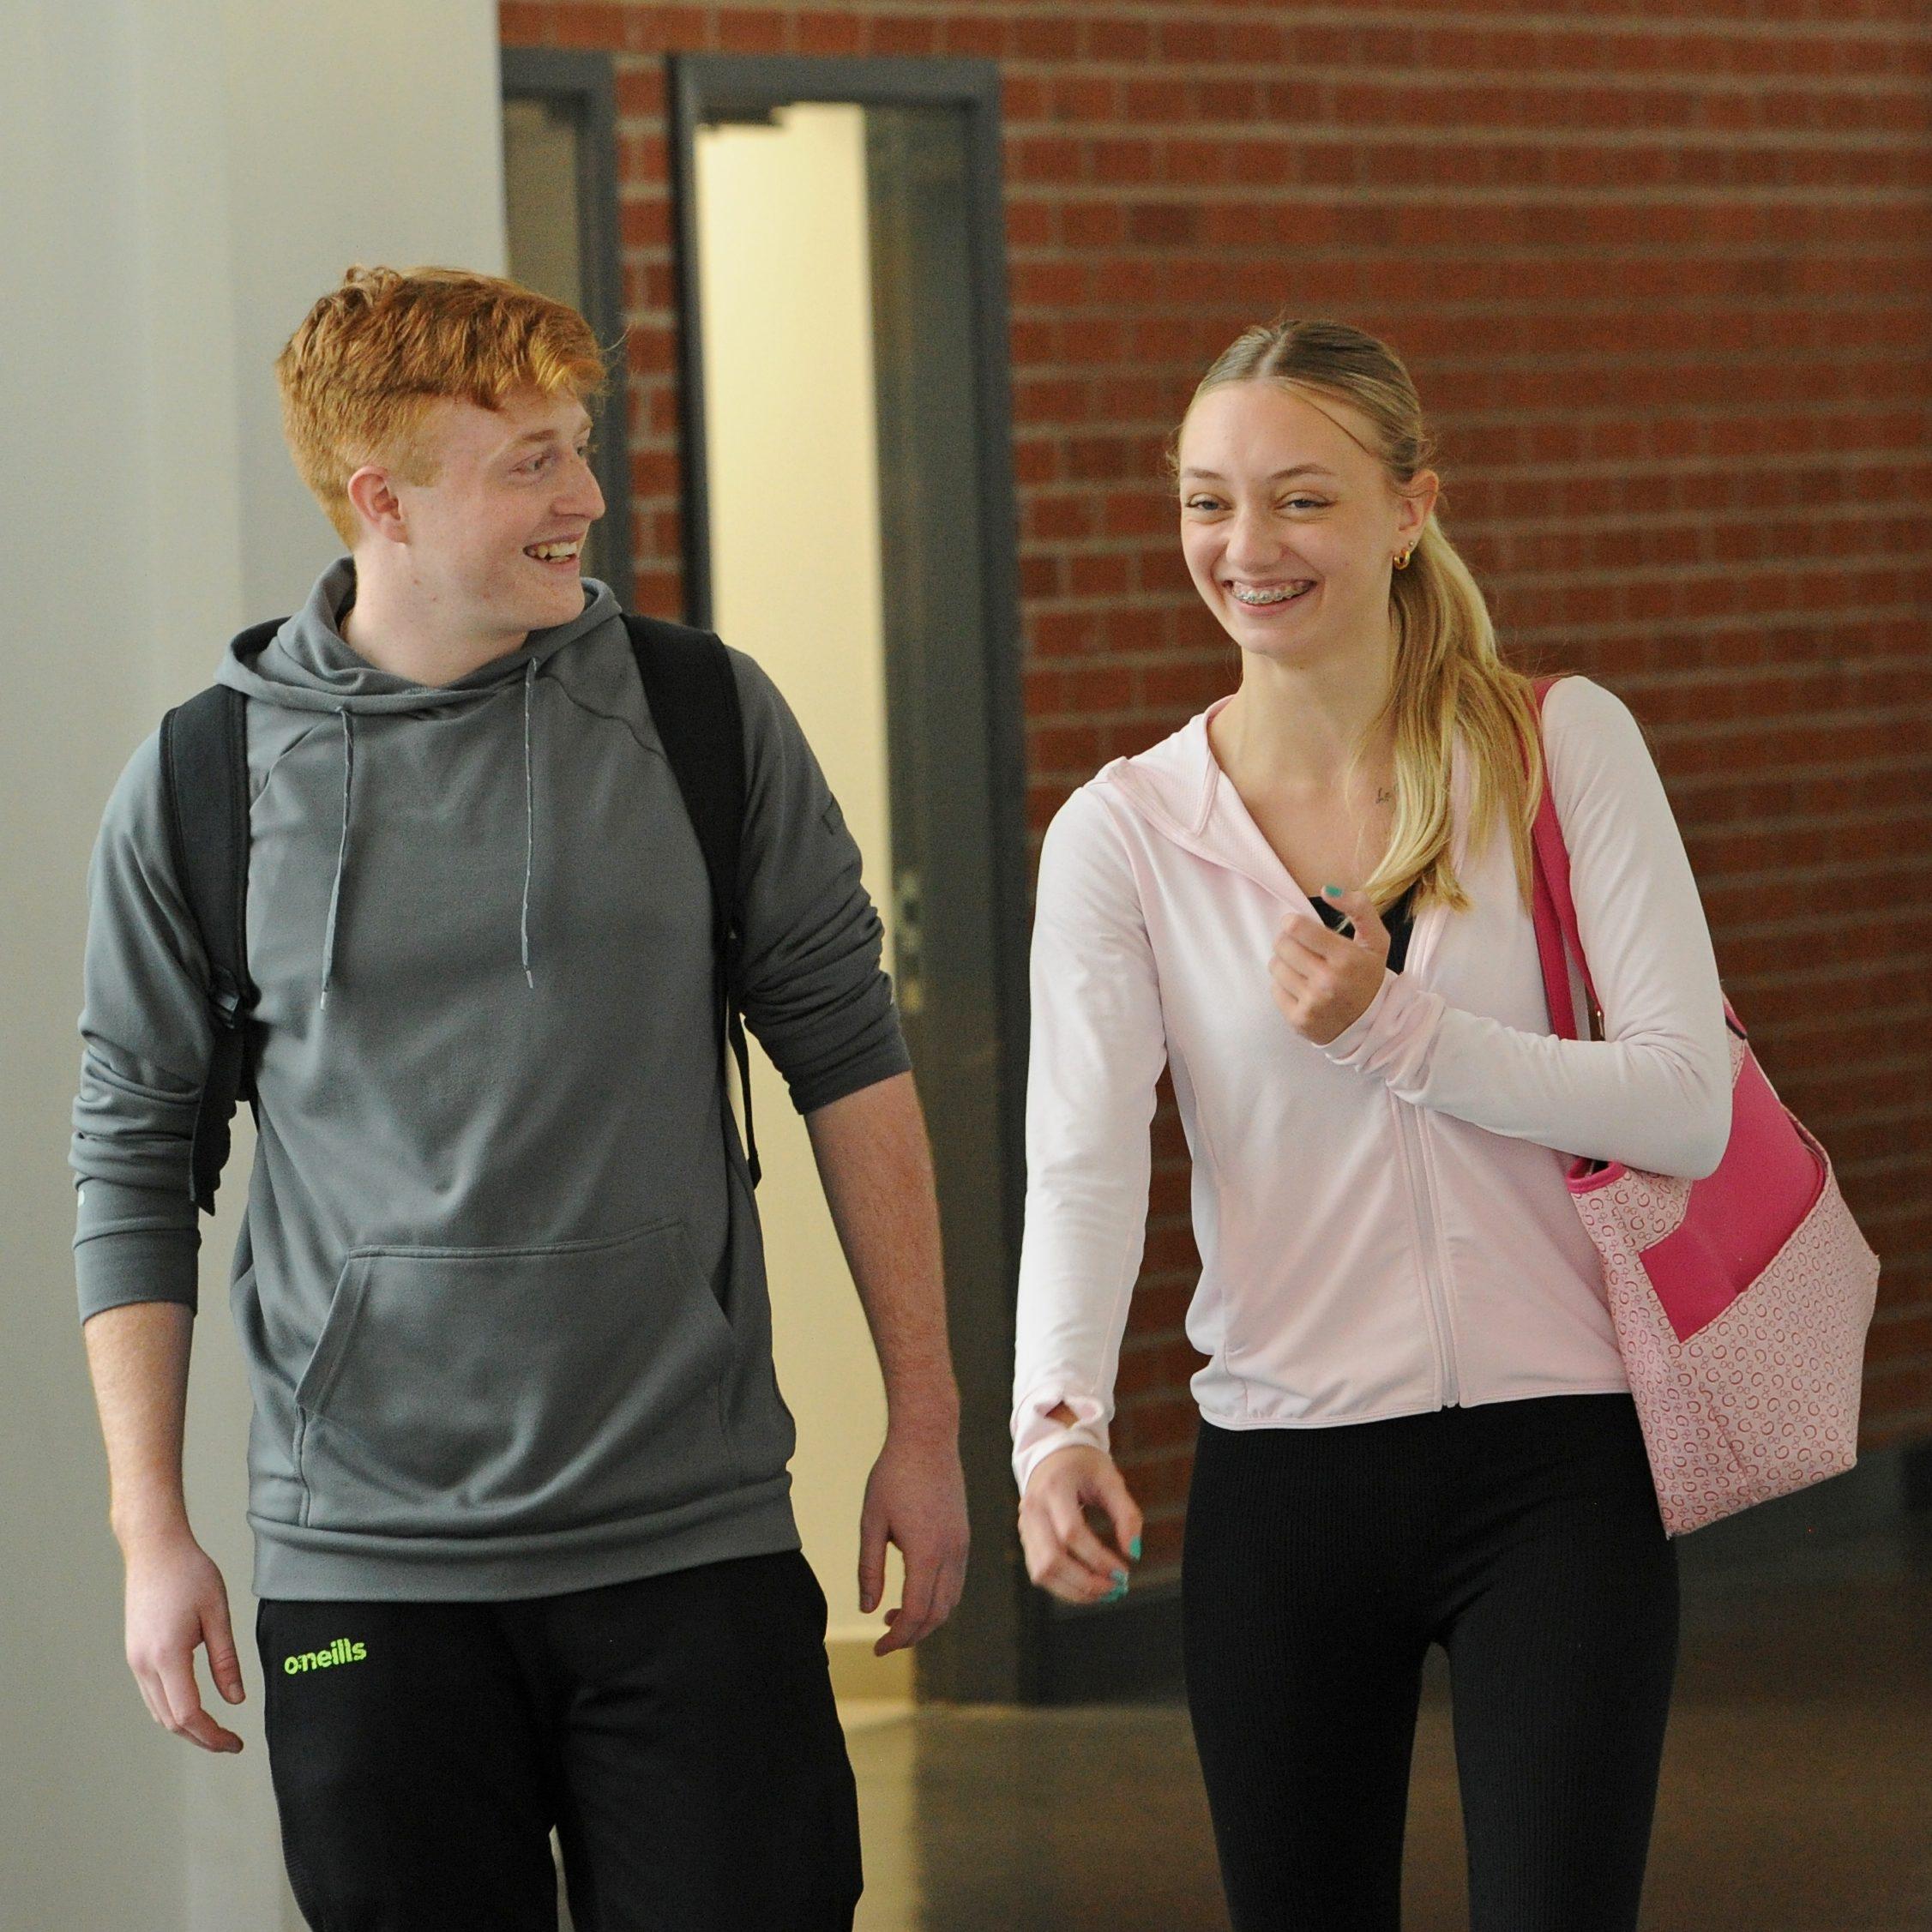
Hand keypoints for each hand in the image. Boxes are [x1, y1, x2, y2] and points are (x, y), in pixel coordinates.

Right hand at [122, 1527, 245, 1751]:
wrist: (155, 1550)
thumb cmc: (190, 1574)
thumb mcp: (218, 1613)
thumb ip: (226, 1660)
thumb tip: (236, 1700)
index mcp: (166, 1656)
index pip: (188, 1714)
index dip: (212, 1735)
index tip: (236, 1743)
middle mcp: (144, 1664)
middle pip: (170, 1721)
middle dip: (201, 1737)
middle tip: (231, 1743)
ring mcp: (134, 1661)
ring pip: (158, 1711)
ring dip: (185, 1727)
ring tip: (216, 1730)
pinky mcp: (134, 1654)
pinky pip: (152, 1695)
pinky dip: (172, 1709)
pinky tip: (194, 1707)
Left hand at [858, 1425, 969, 1655]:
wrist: (928, 1438)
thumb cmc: (893, 1476)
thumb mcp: (871, 1522)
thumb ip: (869, 1568)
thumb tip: (868, 1607)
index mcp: (926, 1553)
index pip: (917, 1613)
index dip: (897, 1638)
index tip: (878, 1648)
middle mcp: (951, 1553)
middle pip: (938, 1614)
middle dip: (913, 1634)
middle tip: (885, 1637)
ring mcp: (961, 1544)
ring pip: (951, 1600)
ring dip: (927, 1617)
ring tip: (897, 1614)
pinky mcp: (963, 1535)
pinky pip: (956, 1581)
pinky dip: (938, 1598)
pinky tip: (915, 1589)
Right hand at [1018, 1445, 1143, 1605]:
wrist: (1052, 1454)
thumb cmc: (1084, 1465)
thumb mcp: (1110, 1479)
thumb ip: (1127, 1514)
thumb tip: (1133, 1554)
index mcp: (1054, 1487)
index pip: (1072, 1532)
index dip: (1098, 1558)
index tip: (1123, 1572)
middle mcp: (1033, 1508)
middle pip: (1052, 1559)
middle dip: (1086, 1582)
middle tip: (1116, 1588)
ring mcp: (1025, 1525)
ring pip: (1042, 1572)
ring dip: (1075, 1591)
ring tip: (1104, 1592)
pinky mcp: (1026, 1539)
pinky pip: (1040, 1572)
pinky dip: (1064, 1587)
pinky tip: (1088, 1587)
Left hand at [1269, 887, 1390, 1045]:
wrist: (1373, 1026)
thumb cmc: (1369, 976)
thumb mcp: (1376, 940)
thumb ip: (1359, 907)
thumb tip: (1326, 889)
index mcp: (1346, 958)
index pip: (1296, 927)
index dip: (1293, 923)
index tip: (1299, 927)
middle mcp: (1328, 982)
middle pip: (1281, 945)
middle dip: (1289, 942)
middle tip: (1302, 949)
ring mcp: (1312, 1003)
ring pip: (1275, 966)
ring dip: (1286, 963)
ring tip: (1303, 969)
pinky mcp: (1299, 1020)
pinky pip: (1275, 990)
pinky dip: (1285, 986)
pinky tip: (1303, 989)